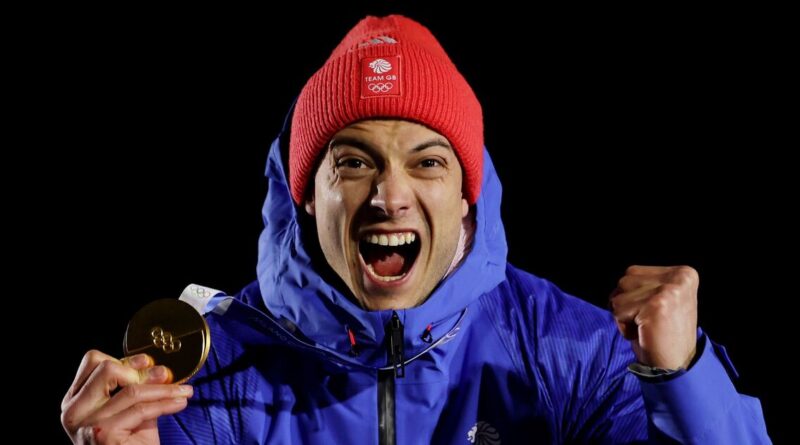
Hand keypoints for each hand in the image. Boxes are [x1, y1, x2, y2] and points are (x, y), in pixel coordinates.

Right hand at [61, 350, 192, 443]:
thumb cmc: (129, 444)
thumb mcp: (130, 412)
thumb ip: (137, 389)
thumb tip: (159, 369)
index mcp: (75, 401)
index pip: (93, 362)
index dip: (124, 359)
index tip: (148, 362)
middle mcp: (74, 411)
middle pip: (107, 369)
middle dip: (142, 371)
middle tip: (165, 376)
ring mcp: (86, 424)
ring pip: (132, 390)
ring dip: (165, 389)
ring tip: (183, 391)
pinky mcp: (104, 434)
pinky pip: (142, 409)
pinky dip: (166, 404)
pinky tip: (180, 403)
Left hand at [610, 265, 698, 369]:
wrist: (676, 366)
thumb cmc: (663, 334)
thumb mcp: (662, 298)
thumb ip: (646, 283)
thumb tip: (621, 279)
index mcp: (683, 273)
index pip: (632, 272)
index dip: (633, 297)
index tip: (654, 313)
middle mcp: (679, 277)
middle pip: (624, 282)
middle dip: (627, 305)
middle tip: (649, 323)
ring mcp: (669, 289)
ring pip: (618, 296)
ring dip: (625, 316)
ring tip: (647, 328)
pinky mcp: (657, 304)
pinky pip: (618, 310)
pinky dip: (623, 326)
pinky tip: (644, 334)